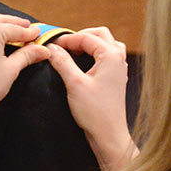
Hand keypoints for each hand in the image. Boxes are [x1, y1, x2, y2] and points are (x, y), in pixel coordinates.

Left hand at [0, 14, 49, 119]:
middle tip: (28, 28)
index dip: (29, 32)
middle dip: (16, 24)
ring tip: (14, 32)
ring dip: (1, 26)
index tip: (39, 34)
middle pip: (1, 21)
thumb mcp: (11, 69)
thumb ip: (27, 55)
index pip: (16, 29)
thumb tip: (42, 49)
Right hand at [46, 27, 136, 169]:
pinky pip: (107, 56)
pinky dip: (95, 54)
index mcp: (111, 56)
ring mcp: (119, 68)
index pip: (86, 38)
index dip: (67, 39)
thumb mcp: (74, 84)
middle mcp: (118, 59)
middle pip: (100, 35)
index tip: (51, 44)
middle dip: (80, 36)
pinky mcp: (116, 78)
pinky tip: (83, 64)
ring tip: (73, 52)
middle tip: (64, 45)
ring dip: (90, 44)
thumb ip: (62, 62)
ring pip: (106, 44)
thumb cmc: (95, 112)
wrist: (109, 135)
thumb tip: (52, 47)